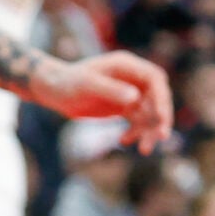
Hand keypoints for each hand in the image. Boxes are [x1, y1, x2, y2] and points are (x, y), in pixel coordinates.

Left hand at [33, 49, 173, 142]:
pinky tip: (124, 141)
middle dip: (161, 117)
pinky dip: (135, 131)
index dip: (162, 98)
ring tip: (145, 150)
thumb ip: (111, 90)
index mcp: (126, 65)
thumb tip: (135, 98)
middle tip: (162, 137)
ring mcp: (128, 91)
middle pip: (157, 96)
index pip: (155, 79)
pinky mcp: (122, 105)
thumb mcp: (87, 86)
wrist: (52, 89)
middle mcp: (131, 77)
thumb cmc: (67, 83)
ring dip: (149, 129)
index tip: (161, 118)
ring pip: (149, 111)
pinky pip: (137, 119)